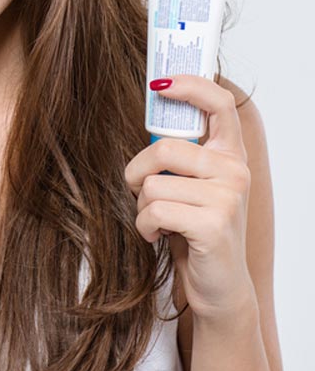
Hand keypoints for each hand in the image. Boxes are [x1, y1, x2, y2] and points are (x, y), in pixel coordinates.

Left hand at [124, 75, 255, 320]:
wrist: (218, 286)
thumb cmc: (195, 227)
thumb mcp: (191, 184)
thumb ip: (180, 152)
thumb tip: (154, 105)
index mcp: (230, 155)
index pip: (220, 104)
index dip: (190, 85)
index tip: (160, 84)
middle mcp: (235, 171)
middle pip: (164, 148)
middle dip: (137, 172)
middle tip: (141, 191)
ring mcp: (228, 198)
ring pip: (153, 183)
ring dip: (141, 205)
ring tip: (157, 220)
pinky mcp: (213, 225)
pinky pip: (154, 210)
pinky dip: (143, 226)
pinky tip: (157, 235)